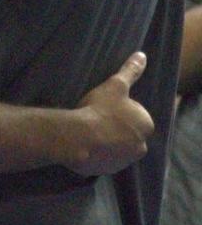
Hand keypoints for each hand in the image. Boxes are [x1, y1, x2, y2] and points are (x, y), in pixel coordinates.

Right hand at [69, 52, 153, 175]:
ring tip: (88, 128)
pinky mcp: (108, 170)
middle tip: (96, 117)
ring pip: (116, 146)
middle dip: (115, 127)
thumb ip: (130, 71)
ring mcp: (124, 160)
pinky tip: (84, 141)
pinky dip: (97, 152)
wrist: (80, 137)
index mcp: (145, 125)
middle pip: (127, 133)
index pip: (135, 116)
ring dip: (106, 140)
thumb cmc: (100, 108)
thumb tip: (142, 55)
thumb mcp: (115, 85)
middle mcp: (141, 146)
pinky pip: (103, 158)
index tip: (105, 107)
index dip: (119, 110)